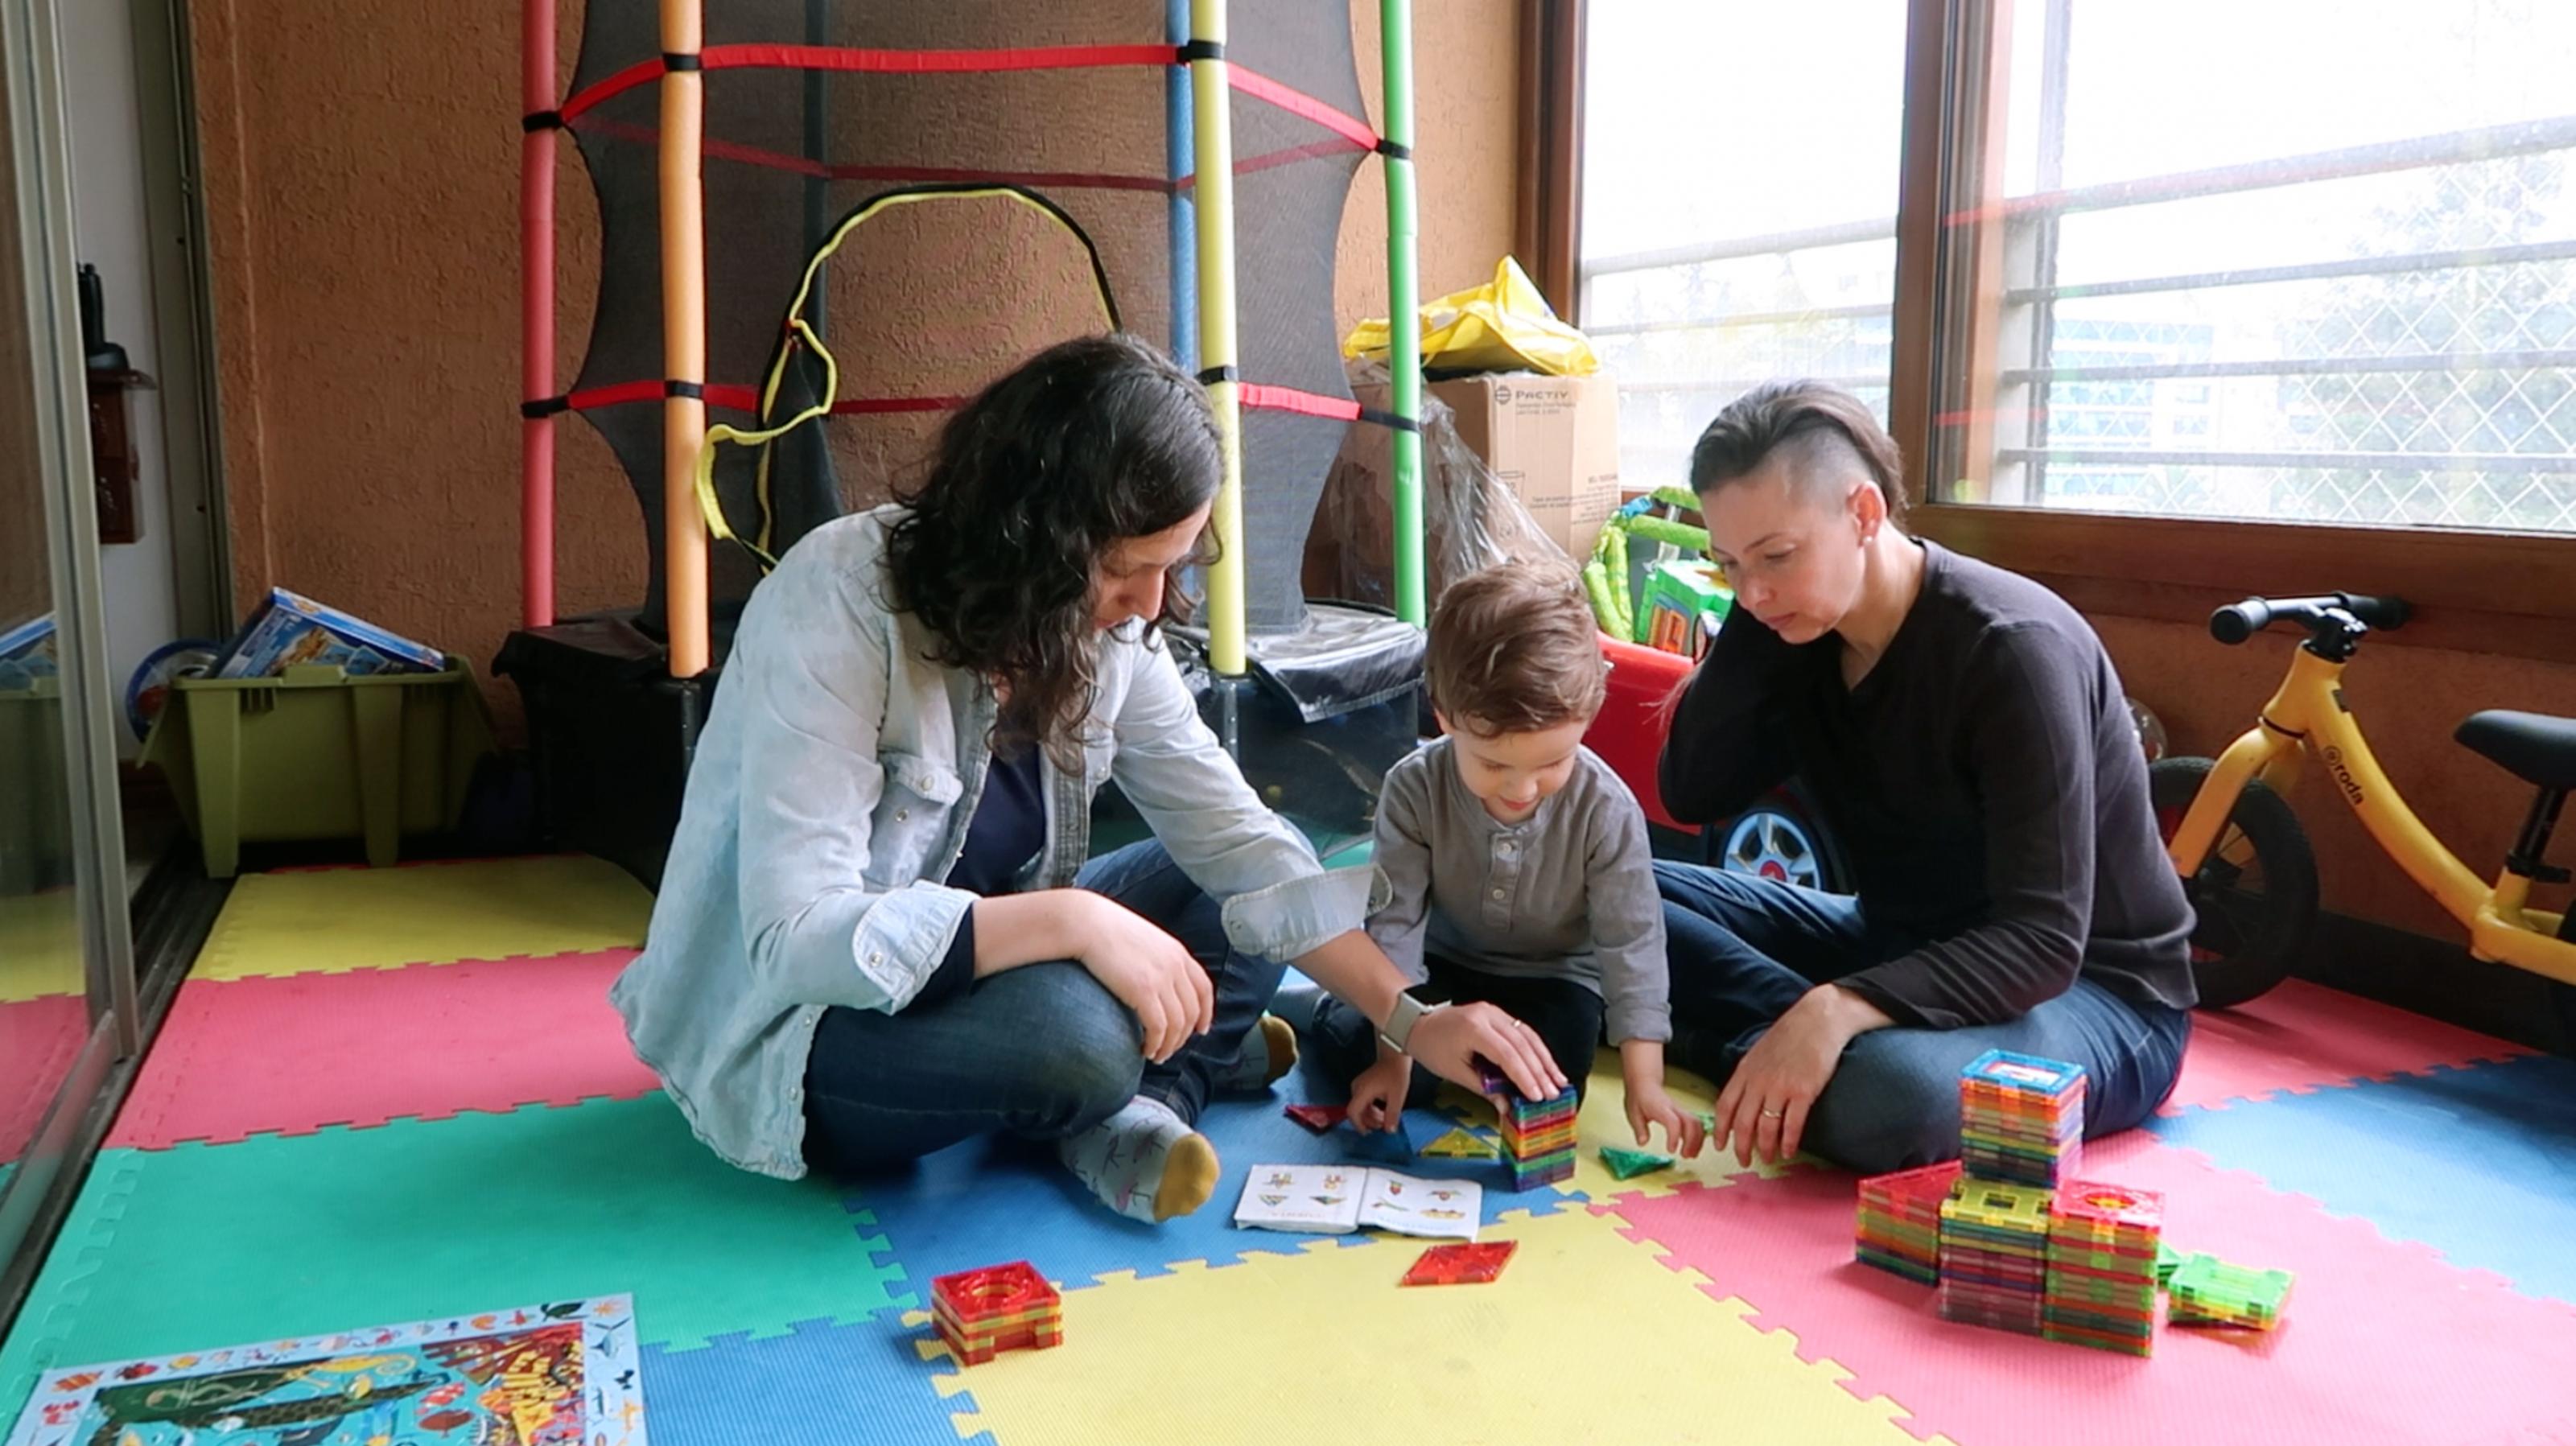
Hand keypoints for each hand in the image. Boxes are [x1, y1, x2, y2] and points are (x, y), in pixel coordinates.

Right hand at [1068, 893, 1215, 1064]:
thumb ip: (1154, 957)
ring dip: (1169, 1046)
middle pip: (1192, 1011)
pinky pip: (1159, 1028)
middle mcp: (1176, 965)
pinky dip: (1155, 1044)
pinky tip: (1145, 1050)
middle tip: (1169, 1049)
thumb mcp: (1142, 939)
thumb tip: (1151, 978)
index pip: (1203, 988)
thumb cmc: (1104, 930)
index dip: (1206, 1013)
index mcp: (1177, 952)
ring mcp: (1162, 978)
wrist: (1086, 922)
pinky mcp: (1144, 990)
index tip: (1200, 1029)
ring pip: (1178, 1025)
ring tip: (1156, 1055)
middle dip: (1184, 1036)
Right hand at [1347, 1052, 1412, 1133]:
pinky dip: (1372, 1109)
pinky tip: (1383, 1111)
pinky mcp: (1364, 1085)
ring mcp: (1359, 1086)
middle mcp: (1357, 1088)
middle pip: (1357, 1111)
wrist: (1395, 1056)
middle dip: (1369, 1121)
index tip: (1368, 1133)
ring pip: (1361, 1107)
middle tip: (1383, 1126)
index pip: (1353, 1112)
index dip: (1359, 1125)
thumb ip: (1392, 1115)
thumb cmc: (1396, 1073)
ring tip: (1385, 1119)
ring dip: (1371, 1116)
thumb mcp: (1397, 1096)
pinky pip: (1364, 1101)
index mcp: (1362, 1091)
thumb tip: (1389, 1131)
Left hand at [1404, 1002, 1567, 1101]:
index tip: (1536, 1096)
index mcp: (1474, 1028)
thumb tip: (1507, 1107)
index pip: (1507, 1054)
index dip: (1524, 1076)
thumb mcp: (1455, 1072)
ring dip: (1544, 1060)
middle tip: (1553, 1093)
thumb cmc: (1432, 1048)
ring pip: (1527, 1035)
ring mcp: (1494, 1011)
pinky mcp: (1498, 1013)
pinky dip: (1536, 1049)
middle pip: (1522, 1044)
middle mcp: (1488, 1015)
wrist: (1417, 1022)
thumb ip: (1483, 1088)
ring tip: (1558, 1081)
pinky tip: (1547, 1065)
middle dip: (1540, 1071)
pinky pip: (1522, 1031)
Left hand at [1624, 1077, 1703, 1157]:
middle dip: (1692, 1141)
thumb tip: (1642, 1143)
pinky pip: (1695, 1124)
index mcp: (1660, 1108)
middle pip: (1691, 1123)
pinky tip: (1692, 1148)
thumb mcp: (1633, 1114)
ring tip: (1691, 1155)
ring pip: (1696, 1123)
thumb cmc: (1639, 1097)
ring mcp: (1680, 1110)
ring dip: (1697, 1140)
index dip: (1674, 1137)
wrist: (1645, 1083)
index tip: (1671, 1150)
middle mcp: (1673, 1109)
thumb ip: (1639, 1129)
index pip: (1673, 1122)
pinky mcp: (1682, 1114)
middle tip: (1685, 1156)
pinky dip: (1697, 1137)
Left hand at [1713, 985, 1882, 1165]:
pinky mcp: (1803, 1092)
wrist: (1818, 1020)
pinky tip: (1789, 1152)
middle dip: (1741, 1146)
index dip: (1720, 1129)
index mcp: (1745, 1071)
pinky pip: (1792, 1125)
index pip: (1725, 1106)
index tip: (1720, 1145)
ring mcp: (1780, 1087)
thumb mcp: (1759, 1052)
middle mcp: (1758, 1081)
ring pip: (1766, 1127)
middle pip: (1743, 1122)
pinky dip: (1789, 1142)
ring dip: (1765, 1148)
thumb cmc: (1790, 1036)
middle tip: (1744, 1160)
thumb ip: (1750, 1075)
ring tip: (1768, 1159)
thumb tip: (1743, 1097)